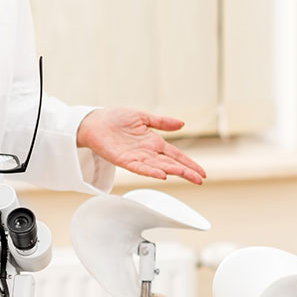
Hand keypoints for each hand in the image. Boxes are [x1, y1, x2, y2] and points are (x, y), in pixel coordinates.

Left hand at [76, 108, 205, 184]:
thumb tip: (182, 123)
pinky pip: (140, 168)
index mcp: (154, 142)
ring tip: (186, 175)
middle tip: (200, 179)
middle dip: (186, 171)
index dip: (189, 163)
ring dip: (172, 172)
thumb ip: (162, 122)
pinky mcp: (124, 160)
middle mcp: (147, 152)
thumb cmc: (116, 118)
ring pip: (159, 168)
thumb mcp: (143, 117)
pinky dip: (151, 172)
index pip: (176, 155)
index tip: (201, 172)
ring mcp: (137, 158)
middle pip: (171, 164)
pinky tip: (162, 175)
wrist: (95, 122)